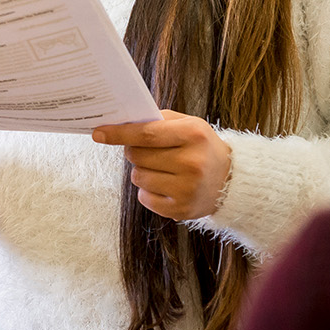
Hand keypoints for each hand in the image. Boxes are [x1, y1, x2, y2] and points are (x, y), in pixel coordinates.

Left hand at [93, 109, 232, 219]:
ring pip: (138, 177)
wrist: (230, 181)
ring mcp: (187, 189)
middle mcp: (192, 163)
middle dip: (133, 151)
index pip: (147, 133)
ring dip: (142, 171)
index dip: (119, 133)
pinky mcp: (181, 210)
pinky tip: (165, 185)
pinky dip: (147, 191)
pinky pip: (144, 198)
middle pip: (138, 156)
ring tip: (161, 169)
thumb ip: (159, 120)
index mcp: (193, 135)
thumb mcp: (189, 125)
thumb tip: (123, 122)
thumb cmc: (202, 147)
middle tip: (147, 151)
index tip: (99, 133)